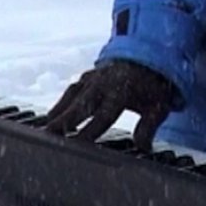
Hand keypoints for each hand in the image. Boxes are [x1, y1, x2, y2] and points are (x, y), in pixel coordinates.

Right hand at [46, 61, 175, 150]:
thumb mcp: (158, 107)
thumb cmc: (152, 87)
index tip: (78, 144)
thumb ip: (148, 127)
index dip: (90, 130)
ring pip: (72, 95)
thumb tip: (144, 148)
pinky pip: (72, 90)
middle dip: (64, 119)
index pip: (103, 115)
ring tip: (46, 128)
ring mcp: (94, 78)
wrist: (148, 57)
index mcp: (121, 91)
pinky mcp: (87, 77)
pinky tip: (54, 116)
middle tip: (50, 133)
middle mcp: (104, 83)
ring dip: (58, 110)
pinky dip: (62, 102)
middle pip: (81, 104)